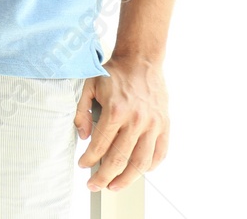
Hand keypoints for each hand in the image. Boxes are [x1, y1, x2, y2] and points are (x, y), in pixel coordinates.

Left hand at [75, 55, 168, 191]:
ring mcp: (153, 124)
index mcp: (115, 110)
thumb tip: (83, 136)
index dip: (89, 160)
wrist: (141, 60)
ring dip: (126, 179)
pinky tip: (138, 171)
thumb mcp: (88, 85)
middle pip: (119, 160)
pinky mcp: (164, 125)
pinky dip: (149, 167)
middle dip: (104, 177)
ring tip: (114, 186)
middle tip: (94, 185)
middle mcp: (136, 120)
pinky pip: (159, 153)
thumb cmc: (114, 73)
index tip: (83, 166)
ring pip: (141, 163)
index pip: (100, 145)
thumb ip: (81, 111)